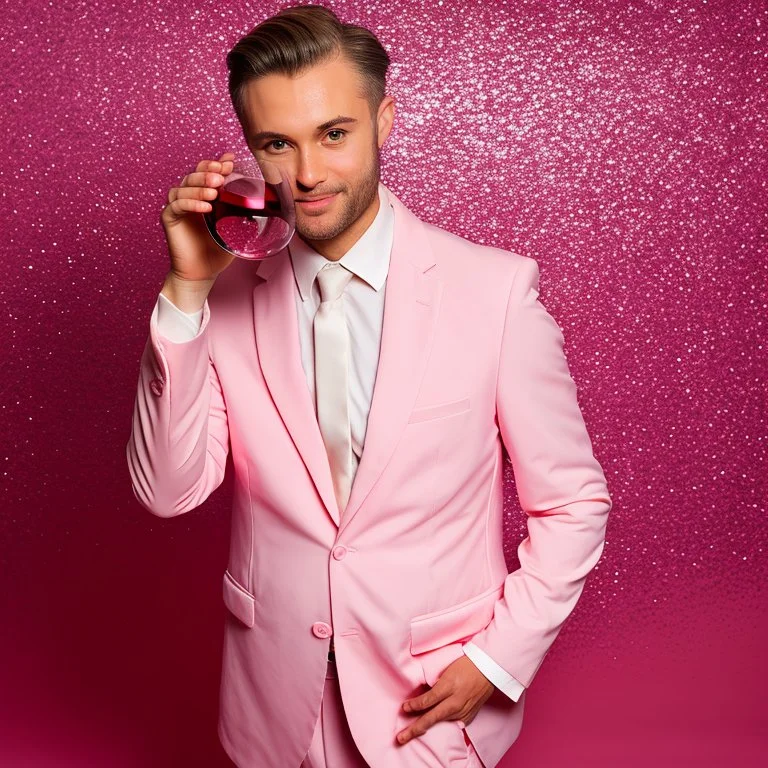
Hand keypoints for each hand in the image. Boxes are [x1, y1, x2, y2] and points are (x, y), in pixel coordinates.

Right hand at [160, 152, 237, 282]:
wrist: (203, 272)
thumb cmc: (218, 250)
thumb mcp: (235, 228)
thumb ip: (244, 213)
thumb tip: (263, 204)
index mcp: (203, 194)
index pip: (207, 171)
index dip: (217, 164)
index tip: (230, 161)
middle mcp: (189, 196)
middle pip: (193, 175)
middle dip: (208, 172)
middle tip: (221, 176)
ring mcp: (178, 206)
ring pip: (183, 187)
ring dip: (199, 186)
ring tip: (215, 191)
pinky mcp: (169, 219)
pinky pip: (177, 206)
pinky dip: (190, 203)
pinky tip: (205, 207)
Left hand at [396, 655, 494, 745]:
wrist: (488, 669)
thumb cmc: (466, 665)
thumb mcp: (447, 671)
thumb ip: (436, 685)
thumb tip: (423, 697)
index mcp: (449, 687)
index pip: (427, 701)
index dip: (414, 706)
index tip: (404, 708)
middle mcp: (455, 702)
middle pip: (431, 718)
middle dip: (414, 729)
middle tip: (400, 738)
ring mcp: (462, 711)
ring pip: (441, 722)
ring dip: (426, 727)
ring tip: (412, 733)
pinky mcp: (468, 716)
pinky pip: (452, 722)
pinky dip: (442, 722)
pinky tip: (433, 727)